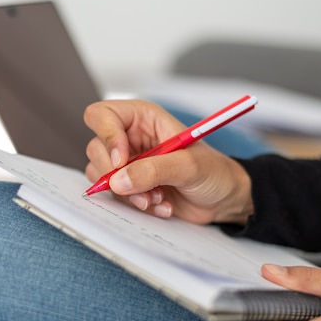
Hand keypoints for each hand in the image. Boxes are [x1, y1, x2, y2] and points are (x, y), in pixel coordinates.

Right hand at [83, 99, 252, 224]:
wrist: (224, 199)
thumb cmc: (214, 171)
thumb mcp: (188, 167)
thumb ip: (153, 170)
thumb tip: (118, 180)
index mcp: (143, 119)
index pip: (103, 115)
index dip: (107, 137)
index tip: (121, 161)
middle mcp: (130, 138)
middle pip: (96, 148)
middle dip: (116, 174)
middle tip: (141, 190)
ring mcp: (128, 163)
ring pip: (101, 174)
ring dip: (127, 193)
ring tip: (157, 198)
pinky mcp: (129, 185)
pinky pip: (114, 195)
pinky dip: (135, 204)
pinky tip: (160, 204)